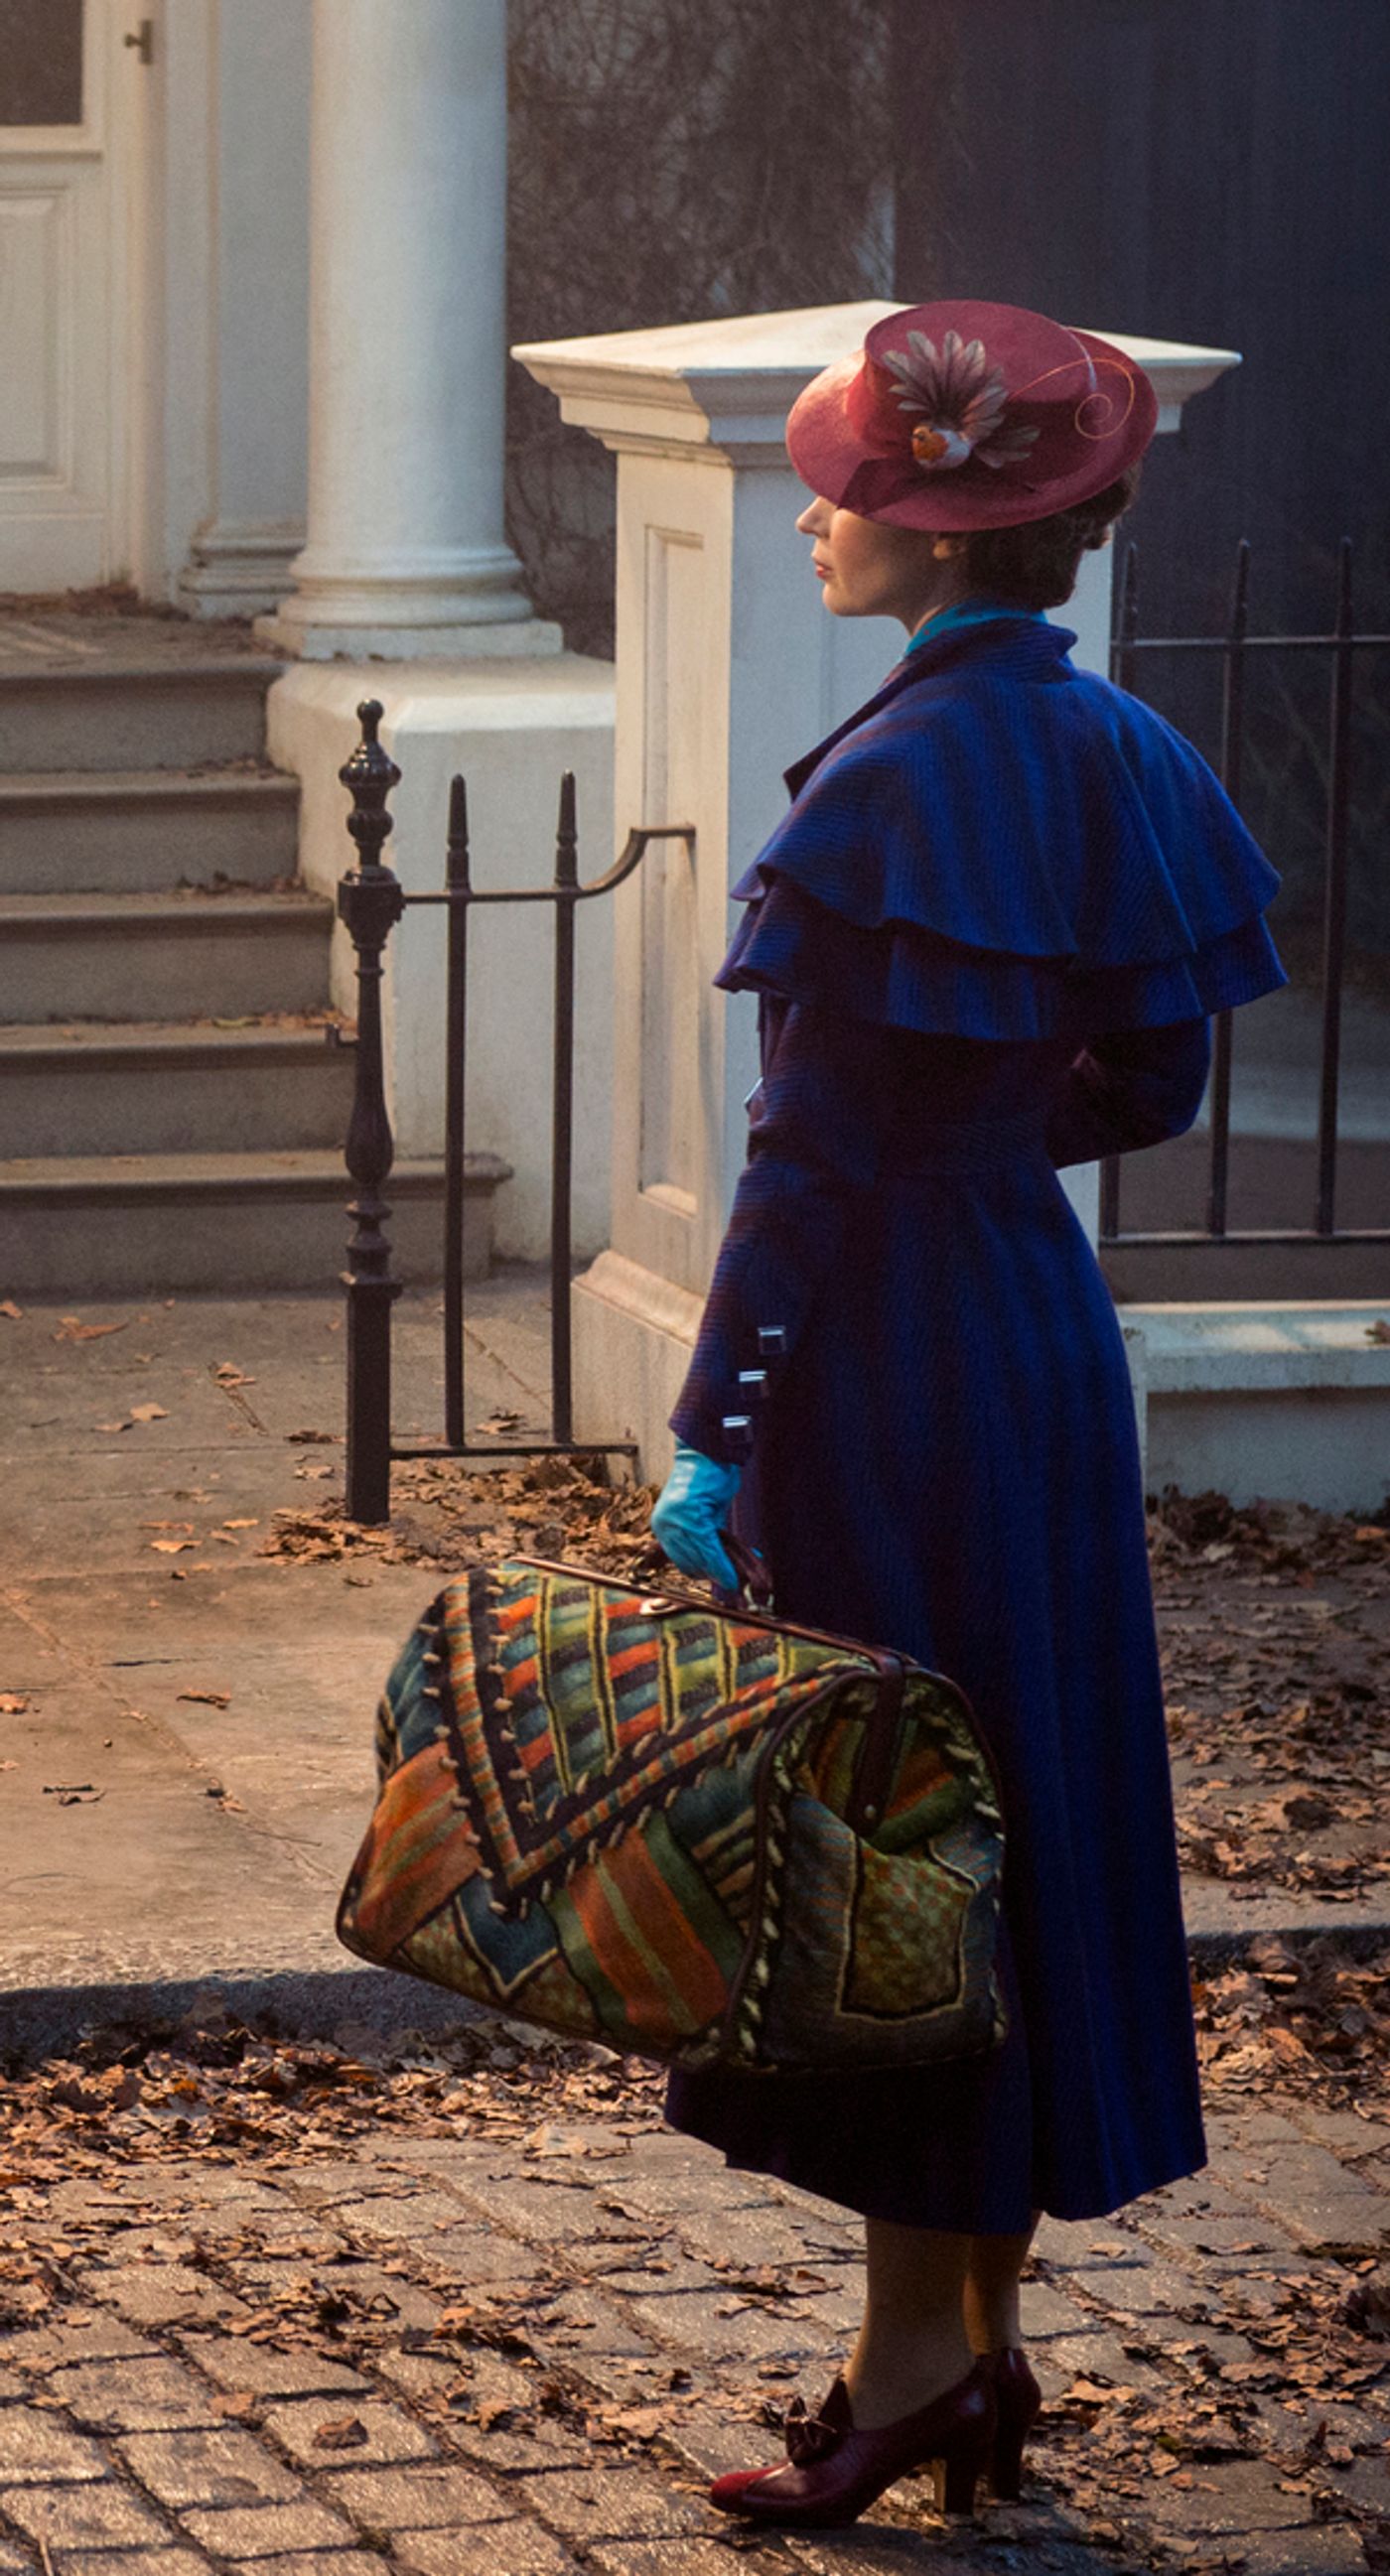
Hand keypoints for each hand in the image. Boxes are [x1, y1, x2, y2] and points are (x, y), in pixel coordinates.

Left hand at [651, 1440, 741, 1591]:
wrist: (707, 1453)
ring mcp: (677, 1523)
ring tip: (736, 1581)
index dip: (701, 1573)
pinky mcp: (693, 1519)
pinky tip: (733, 1574)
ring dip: (720, 1574)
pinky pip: (710, 1549)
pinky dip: (722, 1564)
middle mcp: (665, 1525)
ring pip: (701, 1560)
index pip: (680, 1560)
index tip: (718, 1581)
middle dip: (712, 1576)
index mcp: (662, 1525)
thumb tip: (716, 1562)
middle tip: (731, 1584)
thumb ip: (703, 1536)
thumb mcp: (700, 1512)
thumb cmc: (706, 1478)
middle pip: (689, 1563)